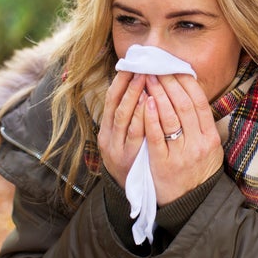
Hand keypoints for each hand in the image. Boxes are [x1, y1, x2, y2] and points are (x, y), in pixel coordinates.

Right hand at [97, 71, 146, 187]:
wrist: (133, 193)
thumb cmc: (131, 159)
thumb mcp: (123, 138)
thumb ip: (128, 116)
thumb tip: (137, 85)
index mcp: (106, 130)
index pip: (110, 99)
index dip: (120, 81)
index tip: (131, 64)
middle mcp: (109, 139)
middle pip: (117, 106)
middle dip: (130, 85)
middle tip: (143, 67)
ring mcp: (119, 150)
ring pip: (126, 119)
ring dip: (136, 97)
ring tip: (147, 80)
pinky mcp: (131, 159)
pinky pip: (138, 135)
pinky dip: (144, 118)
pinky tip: (151, 105)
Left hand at [143, 74, 222, 204]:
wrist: (192, 204)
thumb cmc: (197, 170)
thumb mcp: (209, 146)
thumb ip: (202, 122)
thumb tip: (189, 91)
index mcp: (210, 136)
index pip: (198, 101)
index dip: (185, 81)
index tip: (173, 67)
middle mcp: (199, 143)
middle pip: (184, 104)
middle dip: (169, 82)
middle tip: (156, 67)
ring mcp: (182, 153)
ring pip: (171, 116)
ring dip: (158, 94)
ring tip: (147, 79)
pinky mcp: (164, 163)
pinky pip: (157, 136)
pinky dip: (150, 116)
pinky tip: (144, 102)